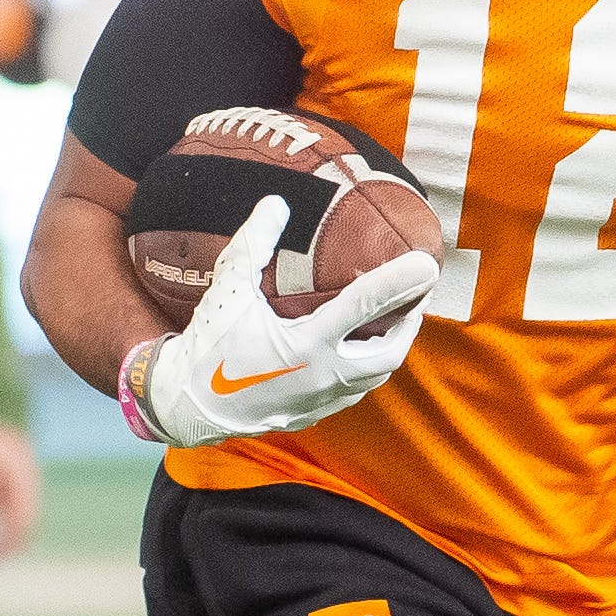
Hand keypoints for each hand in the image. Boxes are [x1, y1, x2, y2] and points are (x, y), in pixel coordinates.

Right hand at [144, 194, 437, 447]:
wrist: (187, 406)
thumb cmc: (208, 345)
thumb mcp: (227, 289)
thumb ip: (254, 244)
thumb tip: (278, 202)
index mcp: (307, 343)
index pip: (366, 305)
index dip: (400, 281)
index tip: (428, 263)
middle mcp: (323, 375)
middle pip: (390, 349)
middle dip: (411, 319)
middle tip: (418, 292)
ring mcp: (321, 400)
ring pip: (376, 374)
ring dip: (392, 345)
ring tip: (398, 317)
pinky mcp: (314, 414)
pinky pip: (355, 390)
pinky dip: (368, 367)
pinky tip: (361, 349)